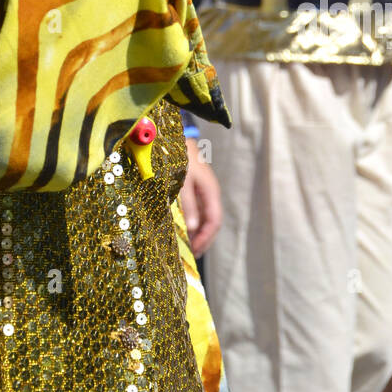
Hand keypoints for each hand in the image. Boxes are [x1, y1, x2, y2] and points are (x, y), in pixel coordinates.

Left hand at [181, 137, 222, 254]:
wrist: (177, 137)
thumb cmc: (180, 158)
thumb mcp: (183, 182)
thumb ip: (188, 205)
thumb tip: (192, 228)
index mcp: (211, 192)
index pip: (214, 222)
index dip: (206, 238)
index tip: (195, 251)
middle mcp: (210, 193)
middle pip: (210, 222)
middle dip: (202, 239)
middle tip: (190, 254)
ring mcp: (203, 191)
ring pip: (203, 217)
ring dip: (196, 231)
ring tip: (184, 244)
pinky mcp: (195, 188)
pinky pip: (196, 209)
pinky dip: (191, 221)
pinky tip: (181, 227)